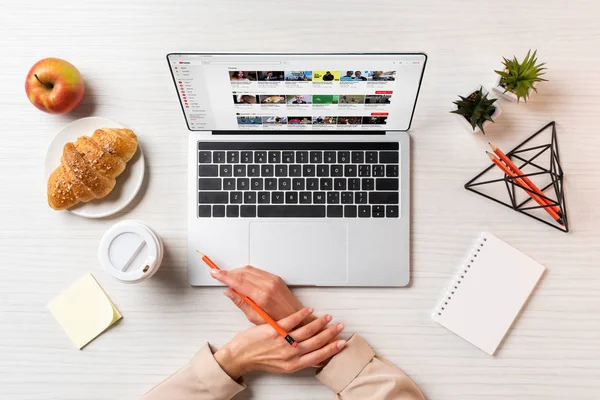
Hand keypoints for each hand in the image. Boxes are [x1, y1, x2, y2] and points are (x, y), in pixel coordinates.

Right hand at [210, 266, 306, 323]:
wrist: (297, 319)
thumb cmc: (278, 323)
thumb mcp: (255, 318)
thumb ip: (240, 303)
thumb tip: (229, 292)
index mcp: (262, 296)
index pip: (238, 281)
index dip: (224, 276)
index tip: (214, 273)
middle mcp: (268, 285)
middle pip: (243, 272)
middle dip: (228, 272)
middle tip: (218, 274)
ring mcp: (273, 280)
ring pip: (250, 269)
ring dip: (237, 271)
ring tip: (227, 276)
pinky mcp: (276, 278)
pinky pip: (258, 271)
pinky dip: (247, 272)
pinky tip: (242, 277)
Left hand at [214, 307, 345, 378]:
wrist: (240, 356)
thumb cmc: (258, 360)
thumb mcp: (281, 366)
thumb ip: (295, 360)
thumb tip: (309, 356)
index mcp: (293, 365)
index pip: (318, 356)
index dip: (331, 349)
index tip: (341, 344)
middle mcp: (290, 354)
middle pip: (316, 343)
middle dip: (330, 334)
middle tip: (339, 327)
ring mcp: (283, 341)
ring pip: (307, 331)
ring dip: (320, 323)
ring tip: (327, 318)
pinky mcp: (274, 330)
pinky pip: (292, 320)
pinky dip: (302, 314)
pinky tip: (309, 310)